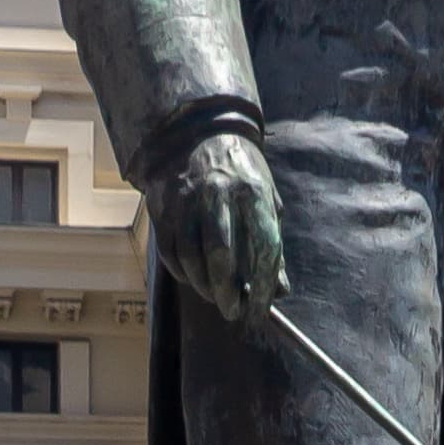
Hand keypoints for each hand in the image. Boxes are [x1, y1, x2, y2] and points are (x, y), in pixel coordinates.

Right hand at [149, 126, 286, 322]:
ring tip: (214, 297)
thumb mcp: (265, 198)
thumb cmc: (239, 172)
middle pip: (221, 257)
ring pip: (191, 257)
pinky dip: (182, 272)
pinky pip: (171, 251)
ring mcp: (186, 199)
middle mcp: (218, 194)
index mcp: (253, 192)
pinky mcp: (164, 206)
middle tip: (233, 311)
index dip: (263, 285)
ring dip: (203, 286)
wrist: (197, 133)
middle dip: (227, 293)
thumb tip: (279, 290)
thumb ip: (271, 242)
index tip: (260, 309)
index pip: (263, 248)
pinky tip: (193, 278)